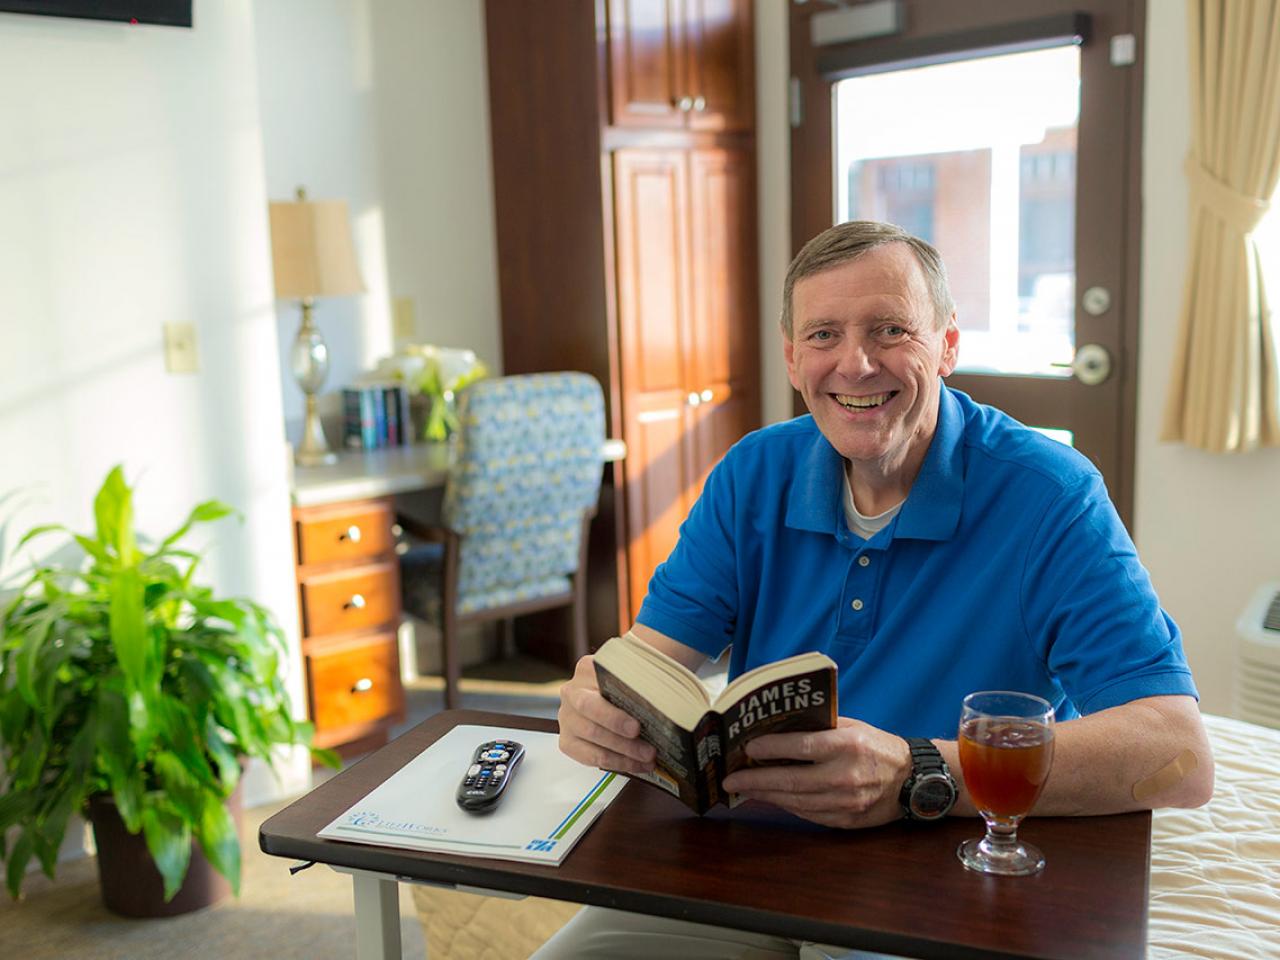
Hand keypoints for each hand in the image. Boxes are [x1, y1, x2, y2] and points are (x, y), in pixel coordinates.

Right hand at [557, 654, 656, 774]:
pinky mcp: (568, 741)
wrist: (617, 691)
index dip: (616, 711)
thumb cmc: (631, 684)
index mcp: (587, 669)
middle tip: (647, 748)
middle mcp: (572, 692)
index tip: (637, 726)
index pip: (599, 687)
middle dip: (620, 734)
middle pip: (591, 712)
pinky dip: (617, 763)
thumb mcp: (637, 675)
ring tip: (648, 758)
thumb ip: (645, 683)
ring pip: (592, 737)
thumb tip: (669, 705)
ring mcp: (568, 717)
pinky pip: (590, 757)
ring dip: (623, 753)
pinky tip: (637, 765)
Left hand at [719, 718, 911, 828]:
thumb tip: (777, 729)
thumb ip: (818, 728)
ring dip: (766, 795)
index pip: (800, 747)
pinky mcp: (846, 821)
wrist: (912, 780)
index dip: (770, 748)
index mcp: (848, 745)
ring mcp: (846, 802)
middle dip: (755, 780)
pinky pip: (808, 814)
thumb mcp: (851, 726)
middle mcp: (845, 776)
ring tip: (744, 788)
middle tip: (731, 778)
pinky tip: (771, 798)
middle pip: (791, 781)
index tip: (748, 746)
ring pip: (796, 801)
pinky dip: (786, 805)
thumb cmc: (877, 746)